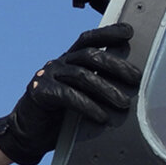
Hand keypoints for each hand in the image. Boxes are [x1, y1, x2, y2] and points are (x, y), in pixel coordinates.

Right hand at [0, 23, 142, 164]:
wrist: (29, 133)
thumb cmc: (61, 116)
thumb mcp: (82, 96)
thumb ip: (98, 87)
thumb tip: (130, 88)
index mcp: (68, 61)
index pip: (87, 40)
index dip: (107, 33)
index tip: (128, 32)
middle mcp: (58, 64)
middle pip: (89, 55)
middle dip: (115, 65)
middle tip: (135, 78)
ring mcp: (47, 76)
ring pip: (81, 75)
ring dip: (106, 89)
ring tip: (123, 103)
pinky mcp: (39, 92)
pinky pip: (67, 95)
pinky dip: (87, 106)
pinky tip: (101, 116)